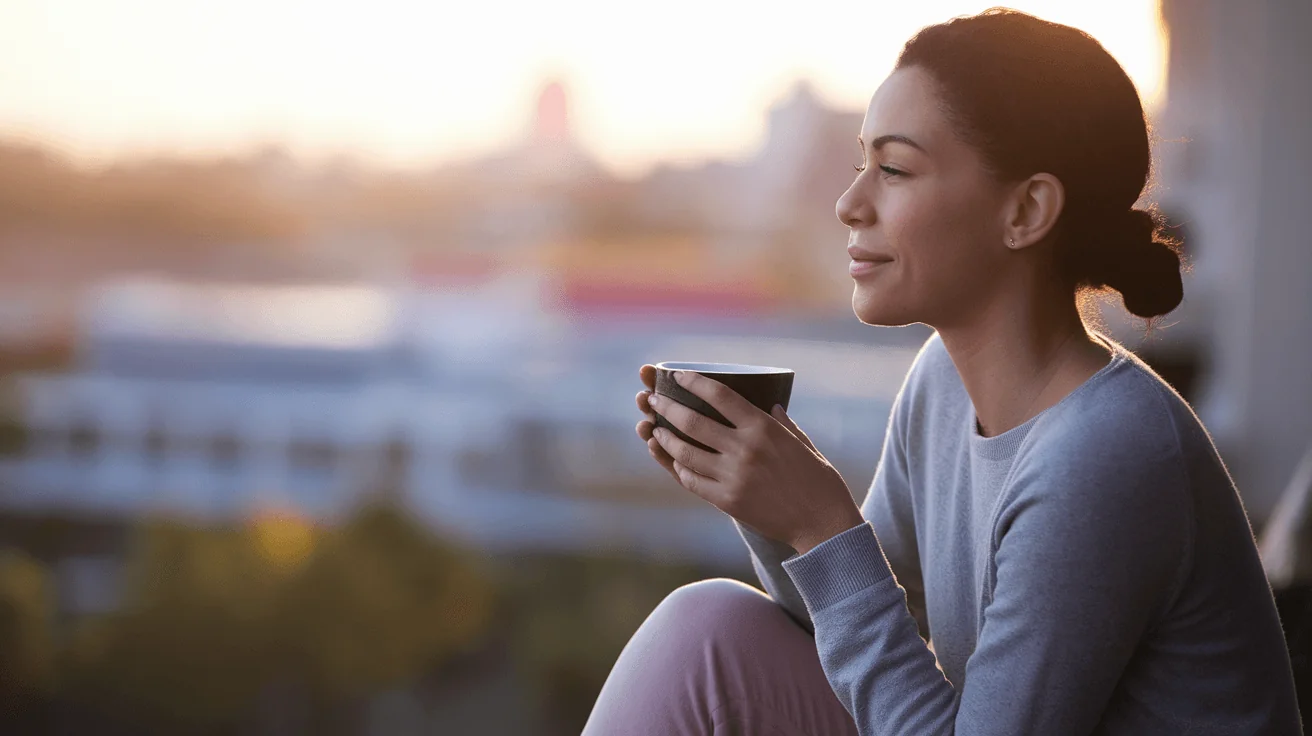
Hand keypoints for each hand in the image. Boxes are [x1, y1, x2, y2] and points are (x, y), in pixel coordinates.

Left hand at [635, 365, 863, 553]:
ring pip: (685, 453)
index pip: (719, 395)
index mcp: (763, 428)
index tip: (677, 376)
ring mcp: (733, 477)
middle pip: (693, 422)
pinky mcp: (727, 501)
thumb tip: (770, 404)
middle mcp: (744, 449)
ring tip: (656, 430)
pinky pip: (693, 481)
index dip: (693, 382)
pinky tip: (674, 461)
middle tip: (653, 400)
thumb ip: (783, 423)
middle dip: (667, 408)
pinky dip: (680, 469)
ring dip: (665, 439)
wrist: (823, 525)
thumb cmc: (819, 481)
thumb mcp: (803, 444)